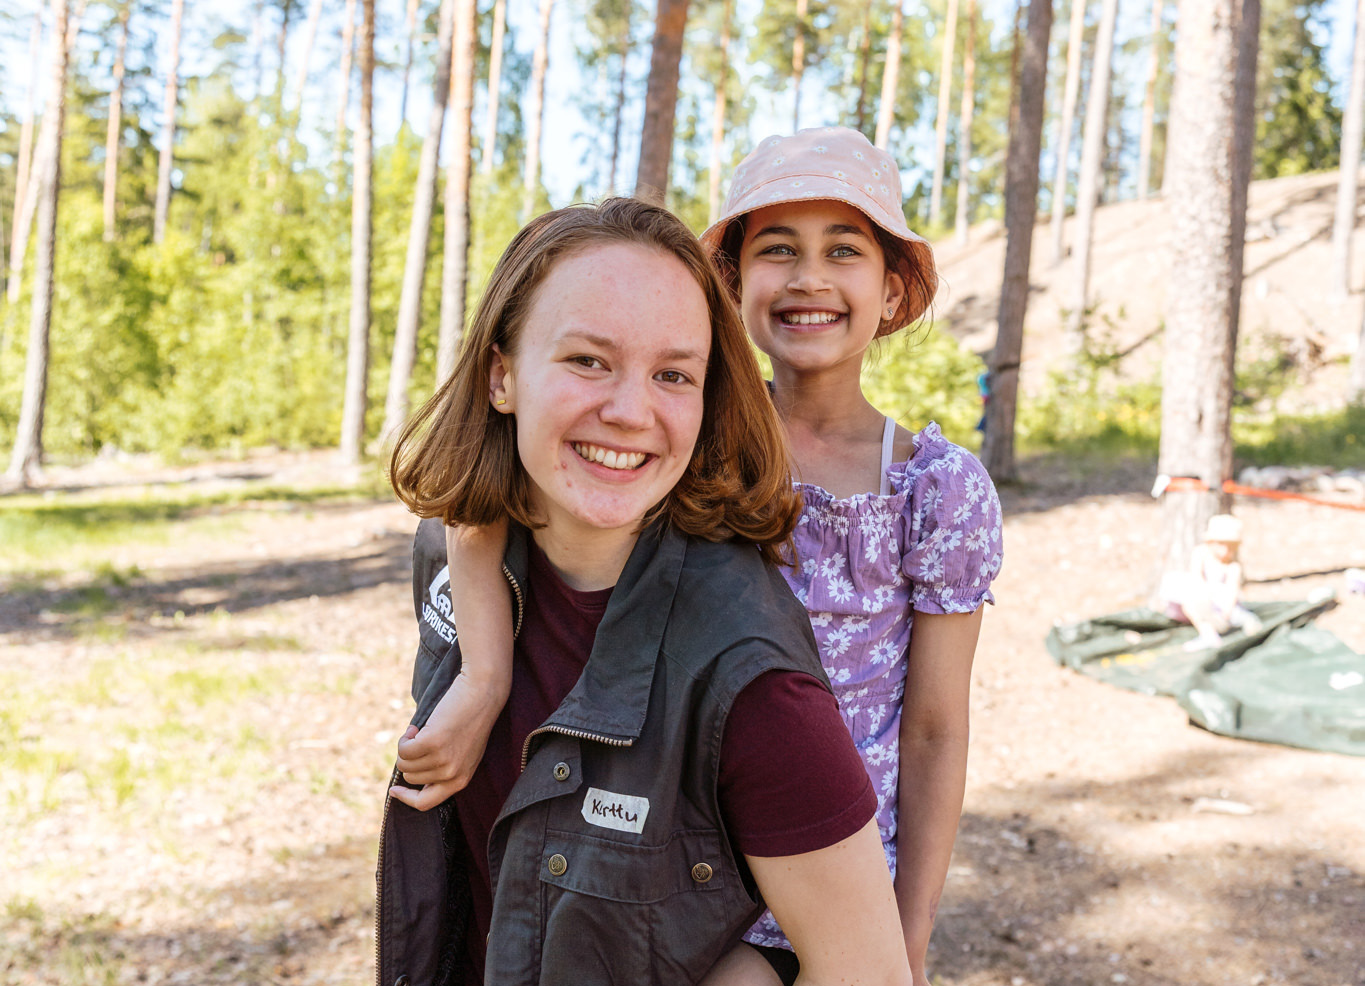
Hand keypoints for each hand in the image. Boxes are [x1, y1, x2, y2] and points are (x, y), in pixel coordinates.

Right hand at [389, 667, 509, 810]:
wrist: (482, 693)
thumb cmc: (471, 720)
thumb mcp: (464, 753)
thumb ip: (445, 769)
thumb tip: (411, 778)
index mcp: (461, 780)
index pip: (426, 803)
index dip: (407, 799)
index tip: (395, 790)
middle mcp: (452, 775)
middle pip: (411, 778)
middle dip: (409, 760)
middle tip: (420, 741)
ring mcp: (442, 760)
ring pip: (404, 763)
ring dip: (406, 746)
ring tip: (421, 731)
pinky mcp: (432, 743)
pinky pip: (403, 749)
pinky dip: (405, 738)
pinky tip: (415, 727)